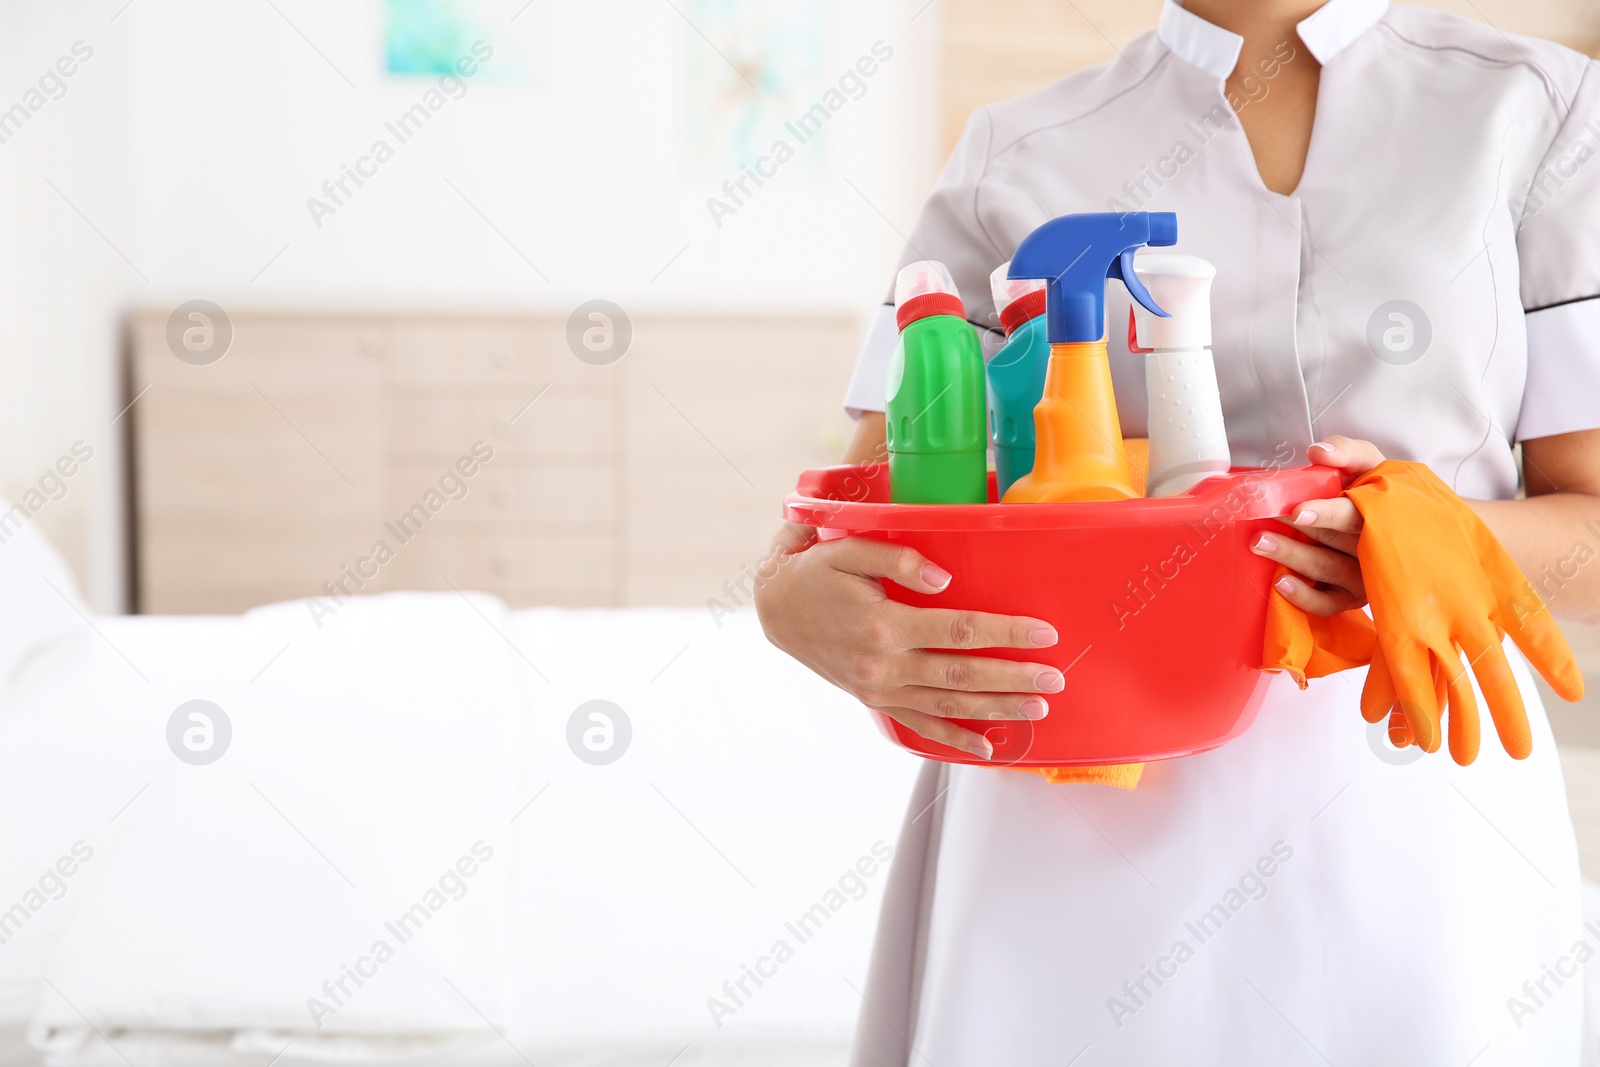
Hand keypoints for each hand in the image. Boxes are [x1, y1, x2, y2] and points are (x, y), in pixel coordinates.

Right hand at [754, 523, 1061, 759]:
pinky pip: (919, 724)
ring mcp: (879, 688)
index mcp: (883, 624)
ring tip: (1037, 708)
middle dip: (1014, 678)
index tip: (1043, 633)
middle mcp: (884, 664)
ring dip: (996, 708)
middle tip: (1055, 679)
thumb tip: (946, 580)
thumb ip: (899, 559)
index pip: (958, 630)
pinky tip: (986, 748)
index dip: (1005, 632)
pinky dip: (954, 738)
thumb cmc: (814, 571)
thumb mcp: (848, 550)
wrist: (773, 608)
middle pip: (962, 673)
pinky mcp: (874, 699)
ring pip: (948, 703)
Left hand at [1250, 436, 1385, 616]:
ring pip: (1327, 569)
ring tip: (1260, 543)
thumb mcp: (1365, 463)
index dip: (1328, 514)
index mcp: (1379, 511)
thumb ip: (1346, 451)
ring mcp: (1363, 575)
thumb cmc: (1369, 490)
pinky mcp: (1350, 597)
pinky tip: (1280, 584)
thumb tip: (1318, 453)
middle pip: (1335, 539)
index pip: (1356, 515)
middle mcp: (1375, 547)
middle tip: (1266, 518)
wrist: (1388, 524)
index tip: (1297, 511)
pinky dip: (1304, 597)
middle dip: (1299, 529)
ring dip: (1292, 556)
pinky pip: (1328, 604)